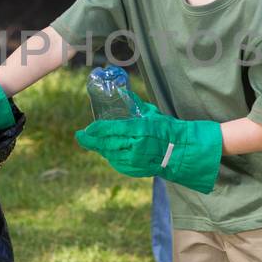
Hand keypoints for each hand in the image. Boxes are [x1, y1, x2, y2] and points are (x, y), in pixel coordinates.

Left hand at [75, 114, 221, 193]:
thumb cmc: (168, 130)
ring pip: (110, 154)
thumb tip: (123, 93)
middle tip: (80, 136)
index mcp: (139, 130)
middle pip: (106, 144)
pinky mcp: (136, 169)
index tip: (87, 128)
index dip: (96, 130)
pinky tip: (107, 152)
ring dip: (99, 148)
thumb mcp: (152, 114)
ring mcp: (135, 160)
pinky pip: (118, 163)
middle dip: (91, 140)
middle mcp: (135, 146)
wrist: (181, 152)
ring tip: (91, 142)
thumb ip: (136, 105)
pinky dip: (110, 156)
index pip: (111, 130)